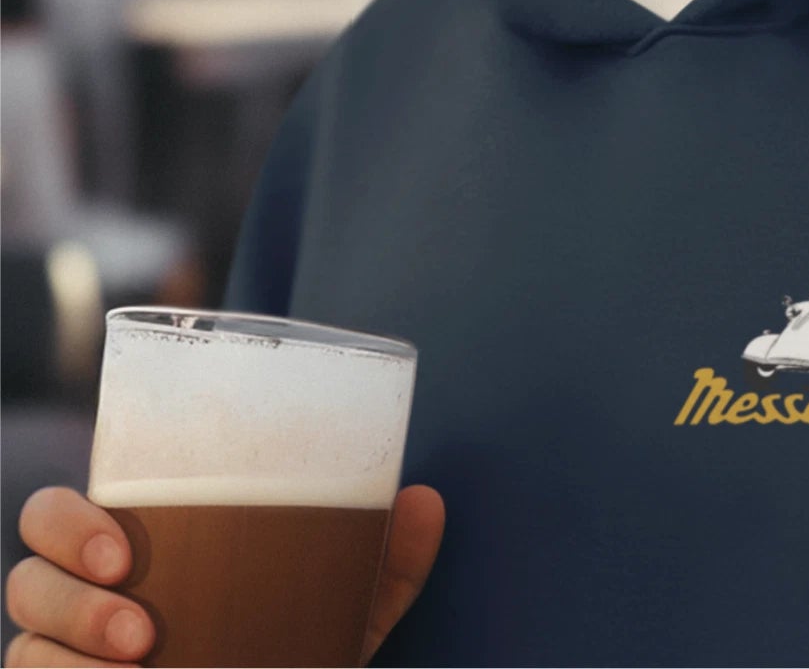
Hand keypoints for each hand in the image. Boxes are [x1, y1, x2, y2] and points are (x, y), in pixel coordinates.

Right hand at [4, 484, 444, 667]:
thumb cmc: (288, 651)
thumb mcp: (340, 611)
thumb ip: (385, 560)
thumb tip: (425, 498)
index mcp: (135, 547)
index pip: (57, 512)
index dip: (68, 521)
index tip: (123, 553)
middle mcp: (83, 599)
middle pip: (27, 574)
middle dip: (68, 597)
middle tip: (141, 625)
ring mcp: (63, 657)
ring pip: (21, 641)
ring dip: (68, 653)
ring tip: (141, 663)